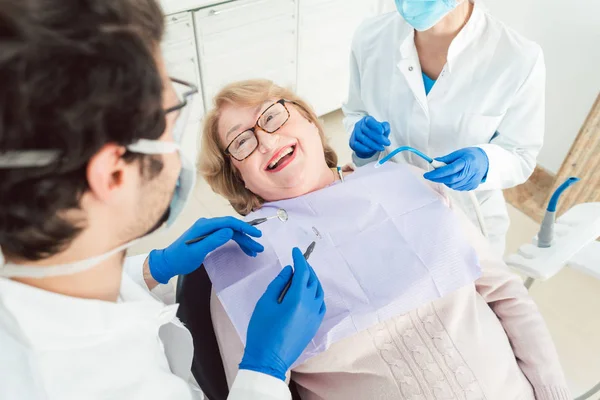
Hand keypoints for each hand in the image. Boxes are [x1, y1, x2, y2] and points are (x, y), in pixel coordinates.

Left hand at [148, 217, 263, 283]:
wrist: (168, 263)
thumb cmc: (181, 258)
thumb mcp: (197, 251)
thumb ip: (213, 240)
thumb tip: (229, 231)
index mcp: (205, 226)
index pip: (229, 223)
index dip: (244, 227)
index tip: (256, 234)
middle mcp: (208, 225)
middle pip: (232, 228)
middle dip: (247, 237)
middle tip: (259, 247)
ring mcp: (209, 231)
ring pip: (231, 233)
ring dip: (243, 241)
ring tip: (254, 251)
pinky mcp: (209, 237)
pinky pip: (226, 237)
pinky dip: (236, 242)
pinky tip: (244, 249)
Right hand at [239, 248, 325, 380]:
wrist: (269, 359)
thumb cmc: (262, 330)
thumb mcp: (265, 303)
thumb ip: (278, 284)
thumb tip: (289, 270)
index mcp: (297, 298)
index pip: (303, 272)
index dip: (300, 259)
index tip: (296, 250)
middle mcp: (310, 305)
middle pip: (312, 280)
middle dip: (306, 268)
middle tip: (297, 261)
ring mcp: (315, 316)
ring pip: (319, 291)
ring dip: (312, 279)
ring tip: (302, 274)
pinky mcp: (315, 325)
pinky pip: (320, 303)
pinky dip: (316, 293)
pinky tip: (309, 292)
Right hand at [350, 116, 390, 158]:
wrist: (368, 144)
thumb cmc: (376, 134)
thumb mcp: (383, 129)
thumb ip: (385, 126)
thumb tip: (384, 128)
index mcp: (367, 119)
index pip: (370, 121)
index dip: (375, 126)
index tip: (382, 132)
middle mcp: (359, 125)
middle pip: (367, 131)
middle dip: (378, 138)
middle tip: (387, 143)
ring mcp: (354, 133)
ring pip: (362, 138)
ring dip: (373, 144)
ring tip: (381, 147)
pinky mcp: (352, 142)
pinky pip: (357, 145)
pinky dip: (365, 148)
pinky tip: (372, 150)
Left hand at [423, 147, 489, 190]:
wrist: (486, 161)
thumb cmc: (471, 155)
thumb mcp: (458, 153)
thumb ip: (446, 159)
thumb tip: (434, 162)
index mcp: (467, 162)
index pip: (450, 169)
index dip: (437, 173)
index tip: (427, 174)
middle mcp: (470, 172)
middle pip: (451, 179)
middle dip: (438, 179)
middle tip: (430, 176)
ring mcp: (472, 180)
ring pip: (453, 185)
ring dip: (445, 181)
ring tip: (443, 175)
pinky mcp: (472, 186)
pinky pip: (458, 188)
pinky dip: (452, 184)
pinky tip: (452, 178)